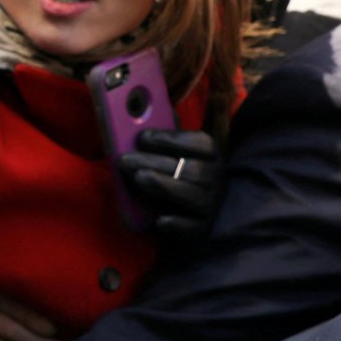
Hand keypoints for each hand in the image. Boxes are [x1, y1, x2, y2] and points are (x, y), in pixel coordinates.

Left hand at [118, 128, 223, 243]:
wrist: (187, 213)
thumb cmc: (172, 174)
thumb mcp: (170, 153)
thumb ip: (161, 136)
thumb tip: (140, 111)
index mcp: (210, 155)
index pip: (201, 143)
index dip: (171, 139)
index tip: (142, 137)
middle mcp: (216, 179)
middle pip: (191, 169)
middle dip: (155, 163)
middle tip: (125, 160)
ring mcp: (211, 205)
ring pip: (191, 195)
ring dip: (162, 185)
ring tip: (138, 178)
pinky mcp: (202, 229)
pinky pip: (191, 227)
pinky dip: (176, 223)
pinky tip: (160, 220)